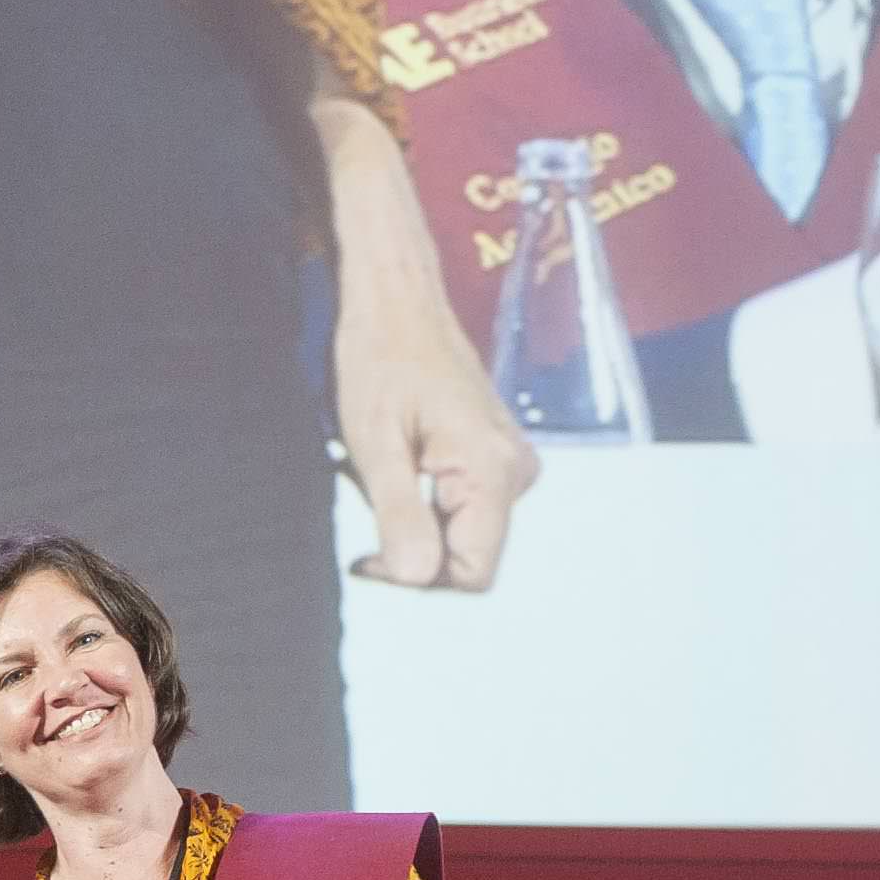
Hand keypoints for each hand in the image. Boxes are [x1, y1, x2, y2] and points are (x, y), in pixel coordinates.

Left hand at [318, 104, 537, 589]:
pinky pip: (460, 508)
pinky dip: (420, 504)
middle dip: (412, 553)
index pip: (472, 574)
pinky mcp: (493, 457)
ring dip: (412, 525)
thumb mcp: (375, 444)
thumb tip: (417, 578)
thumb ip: (399, 515)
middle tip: (363, 516)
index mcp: (494, 469)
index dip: (417, 581)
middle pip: (467, 559)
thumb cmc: (380, 356)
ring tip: (378, 476)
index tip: (368, 554)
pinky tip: (395, 468)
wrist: (395, 298)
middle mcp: (516, 471)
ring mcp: (509, 463)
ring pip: (460, 536)